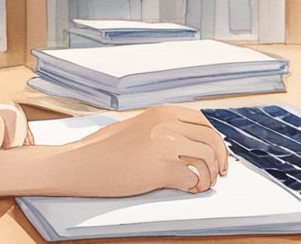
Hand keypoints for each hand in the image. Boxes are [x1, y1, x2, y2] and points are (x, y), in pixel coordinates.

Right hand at [48, 105, 228, 196]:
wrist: (80, 162)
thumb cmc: (102, 149)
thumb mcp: (136, 126)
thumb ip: (161, 127)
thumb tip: (188, 140)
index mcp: (162, 112)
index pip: (204, 122)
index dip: (216, 140)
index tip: (218, 153)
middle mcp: (166, 125)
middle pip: (212, 140)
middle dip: (220, 159)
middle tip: (219, 172)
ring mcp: (165, 146)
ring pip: (207, 160)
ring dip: (209, 176)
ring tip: (200, 184)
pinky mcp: (160, 169)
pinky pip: (192, 179)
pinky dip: (194, 186)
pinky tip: (187, 188)